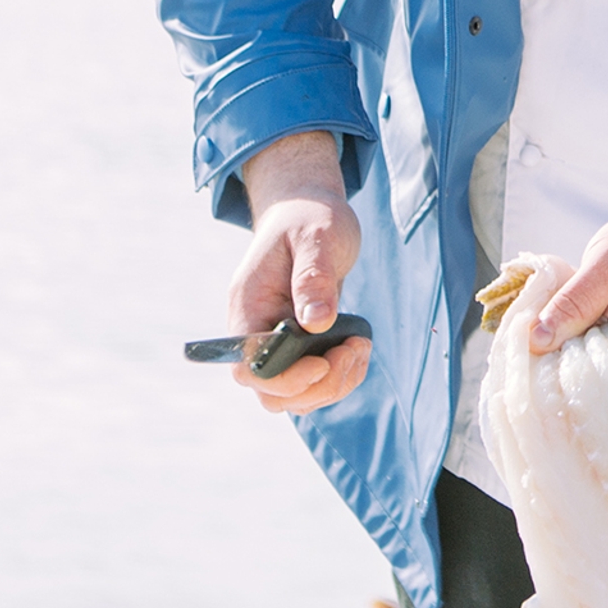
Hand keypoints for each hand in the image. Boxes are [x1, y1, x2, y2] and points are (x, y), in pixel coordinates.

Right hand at [226, 129, 369, 414]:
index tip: (323, 360)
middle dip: (317, 386)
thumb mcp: (317, 237)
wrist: (310, 211)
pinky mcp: (300, 347)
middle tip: (350, 351)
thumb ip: (314, 278)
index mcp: (248, 306)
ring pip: (295, 396)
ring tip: (359, 347)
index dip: (284, 377)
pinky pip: (315, 384)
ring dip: (334, 385)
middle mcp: (257, 331)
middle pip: (271, 392)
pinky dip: (341, 377)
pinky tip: (358, 348)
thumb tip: (317, 323)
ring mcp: (277, 343)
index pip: (249, 366)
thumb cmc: (310, 218)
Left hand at [529, 185, 607, 374]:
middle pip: (581, 383)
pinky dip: (563, 343)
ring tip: (531, 330)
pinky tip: (549, 327)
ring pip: (578, 371)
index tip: (519, 355)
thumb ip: (574, 301)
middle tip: (518, 338)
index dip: (550, 374)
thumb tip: (535, 341)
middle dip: (546, 363)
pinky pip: (584, 357)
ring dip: (552, 352)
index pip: (589, 382)